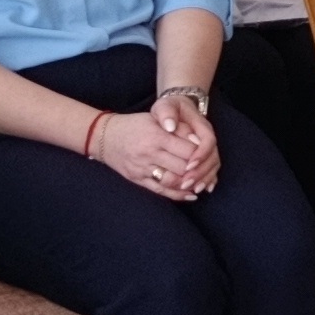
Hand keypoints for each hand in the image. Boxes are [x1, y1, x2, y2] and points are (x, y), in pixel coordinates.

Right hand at [99, 105, 217, 200]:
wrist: (104, 136)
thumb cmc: (134, 125)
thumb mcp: (155, 119)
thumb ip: (177, 128)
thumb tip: (198, 139)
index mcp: (157, 136)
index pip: (187, 149)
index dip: (201, 154)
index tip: (209, 155)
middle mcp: (150, 154)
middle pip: (183, 167)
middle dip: (198, 171)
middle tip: (210, 171)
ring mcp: (142, 169)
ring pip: (173, 181)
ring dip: (190, 185)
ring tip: (202, 184)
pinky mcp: (137, 179)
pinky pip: (160, 191)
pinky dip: (177, 195)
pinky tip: (190, 195)